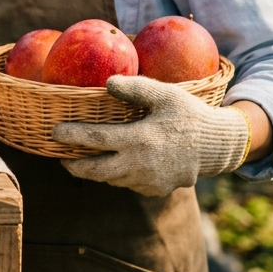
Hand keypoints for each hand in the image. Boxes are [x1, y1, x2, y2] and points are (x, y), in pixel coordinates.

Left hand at [52, 75, 249, 196]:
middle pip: (95, 171)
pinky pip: (128, 184)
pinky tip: (114, 163)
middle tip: (61, 156)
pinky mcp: (156, 189)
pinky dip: (117, 175)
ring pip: (110, 179)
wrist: (218, 146)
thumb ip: (136, 88)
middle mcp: (140, 165)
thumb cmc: (190, 114)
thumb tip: (107, 82)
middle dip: (74, 165)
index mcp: (139, 139)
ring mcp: (148, 181)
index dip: (71, 136)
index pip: (95, 140)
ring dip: (95, 171)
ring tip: (84, 158)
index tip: (54, 132)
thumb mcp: (166, 95)